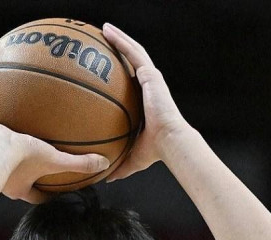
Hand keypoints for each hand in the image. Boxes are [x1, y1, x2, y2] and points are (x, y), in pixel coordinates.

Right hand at [0, 124, 109, 202]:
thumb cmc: (21, 159)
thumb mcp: (55, 159)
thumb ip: (79, 163)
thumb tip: (104, 165)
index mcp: (20, 187)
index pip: (36, 196)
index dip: (44, 194)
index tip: (52, 190)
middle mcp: (2, 182)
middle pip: (13, 181)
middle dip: (19, 174)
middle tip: (28, 165)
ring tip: (2, 141)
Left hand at [102, 23, 190, 181]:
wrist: (169, 142)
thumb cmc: (155, 152)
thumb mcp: (132, 159)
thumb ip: (119, 166)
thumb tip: (106, 179)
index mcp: (144, 102)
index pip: (130, 84)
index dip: (119, 75)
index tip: (105, 70)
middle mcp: (148, 87)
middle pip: (131, 64)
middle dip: (118, 51)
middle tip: (101, 43)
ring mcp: (151, 78)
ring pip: (133, 52)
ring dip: (118, 39)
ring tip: (103, 29)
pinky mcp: (151, 74)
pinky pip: (134, 52)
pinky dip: (121, 41)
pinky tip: (108, 31)